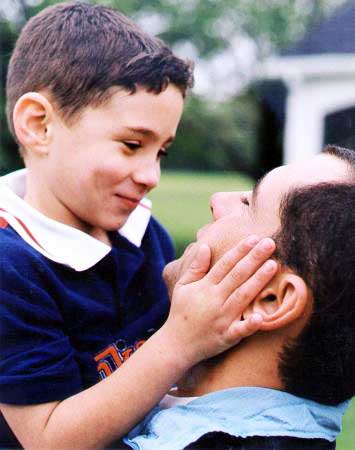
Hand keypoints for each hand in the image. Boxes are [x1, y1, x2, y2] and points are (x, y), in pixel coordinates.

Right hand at [161, 236, 276, 365]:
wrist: (176, 344)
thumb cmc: (181, 311)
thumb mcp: (182, 286)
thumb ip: (195, 267)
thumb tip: (205, 246)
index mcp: (205, 287)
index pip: (225, 264)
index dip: (240, 250)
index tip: (254, 238)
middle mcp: (214, 300)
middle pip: (237, 275)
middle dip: (254, 258)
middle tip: (270, 242)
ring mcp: (221, 318)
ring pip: (243, 296)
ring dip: (258, 281)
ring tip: (273, 265)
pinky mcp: (227, 336)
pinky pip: (240, 330)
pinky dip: (250, 325)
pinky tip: (262, 317)